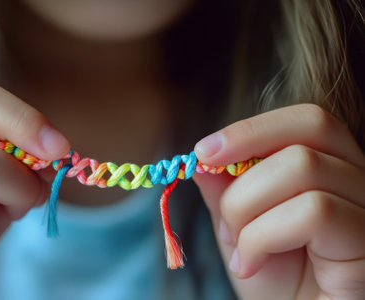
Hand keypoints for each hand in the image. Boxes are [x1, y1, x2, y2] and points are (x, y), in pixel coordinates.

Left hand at [193, 104, 364, 299]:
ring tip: (238, 247)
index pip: (306, 120)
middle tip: (219, 201)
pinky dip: (261, 236)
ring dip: (245, 207)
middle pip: (312, 126)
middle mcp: (360, 181)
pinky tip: (249, 265)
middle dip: (246, 154)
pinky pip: (313, 211)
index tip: (204, 151)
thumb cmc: (272, 281)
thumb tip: (203, 155)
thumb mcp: (239, 227)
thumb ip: (225, 189)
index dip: (251, 128)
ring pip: (303, 166)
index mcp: (331, 169)